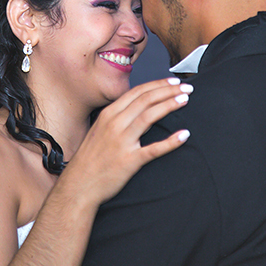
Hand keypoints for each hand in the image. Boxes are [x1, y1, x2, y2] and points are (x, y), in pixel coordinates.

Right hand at [60, 78, 191, 208]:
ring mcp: (122, 142)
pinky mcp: (129, 161)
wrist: (79, 184)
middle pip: (146, 100)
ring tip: (185, 99)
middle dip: (168, 90)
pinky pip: (153, 149)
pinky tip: (183, 135)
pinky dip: (171, 141)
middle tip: (186, 87)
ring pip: (149, 116)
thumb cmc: (90, 158)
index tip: (172, 81)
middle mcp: (114, 124)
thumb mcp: (100, 130)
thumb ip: (118, 118)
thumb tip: (140, 109)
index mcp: (108, 114)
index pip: (137, 92)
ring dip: (169, 105)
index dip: (157, 84)